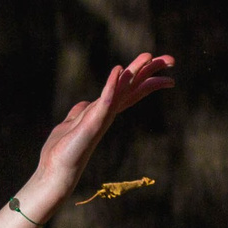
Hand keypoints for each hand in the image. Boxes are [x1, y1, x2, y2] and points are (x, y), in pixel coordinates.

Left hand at [28, 51, 173, 207]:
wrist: (55, 171)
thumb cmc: (63, 151)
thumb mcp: (72, 123)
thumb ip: (80, 112)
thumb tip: (83, 105)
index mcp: (104, 110)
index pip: (130, 89)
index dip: (147, 76)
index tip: (165, 65)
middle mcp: (107, 112)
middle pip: (133, 86)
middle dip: (151, 71)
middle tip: (172, 59)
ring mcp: (101, 117)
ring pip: (122, 89)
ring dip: (135, 72)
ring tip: (148, 56)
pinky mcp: (93, 123)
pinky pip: (105, 100)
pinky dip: (112, 85)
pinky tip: (118, 70)